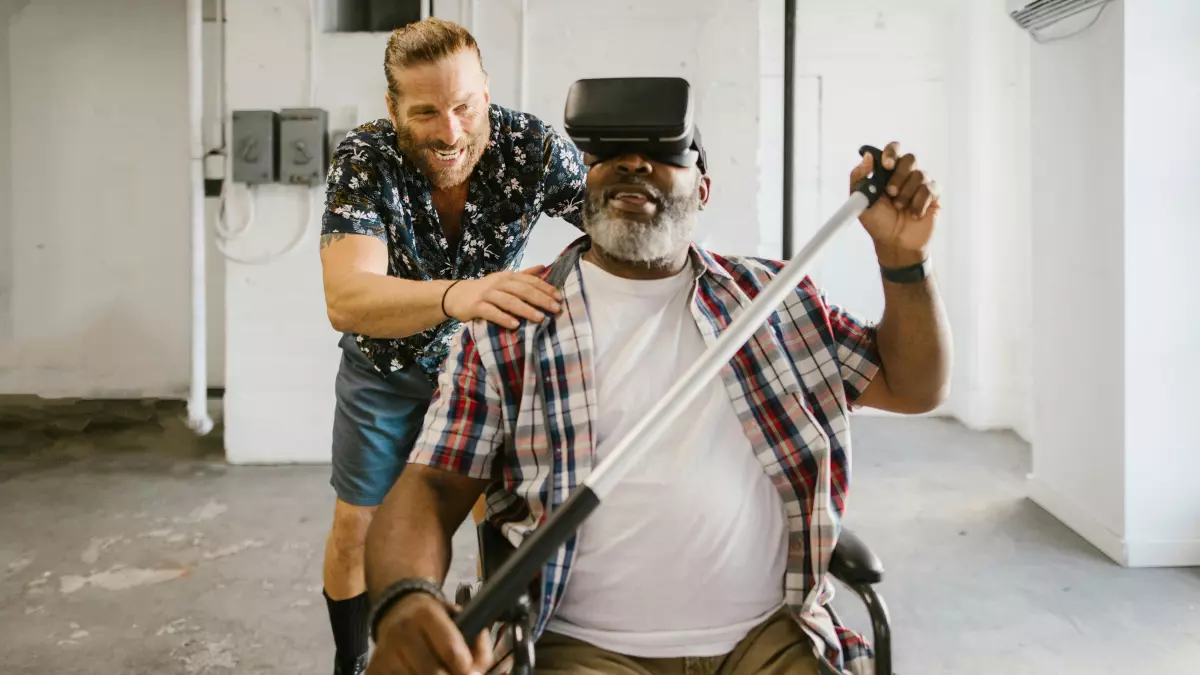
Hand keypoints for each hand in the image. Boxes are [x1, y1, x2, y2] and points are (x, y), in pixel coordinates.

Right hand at [366, 593, 493, 674]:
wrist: (397, 610)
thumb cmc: (434, 619)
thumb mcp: (458, 617)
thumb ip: (476, 640)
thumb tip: (477, 670)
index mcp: (426, 614)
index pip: (451, 650)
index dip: (466, 668)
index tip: (471, 672)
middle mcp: (403, 631)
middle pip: (434, 673)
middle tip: (457, 674)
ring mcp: (386, 651)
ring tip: (437, 672)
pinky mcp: (375, 668)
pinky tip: (418, 673)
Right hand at [444, 265, 562, 328]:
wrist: (455, 294)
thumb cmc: (485, 289)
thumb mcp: (504, 279)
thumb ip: (524, 275)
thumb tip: (543, 267)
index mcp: (508, 276)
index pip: (530, 281)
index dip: (545, 288)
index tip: (559, 298)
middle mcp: (499, 283)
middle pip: (523, 290)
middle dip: (541, 299)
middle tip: (556, 309)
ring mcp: (487, 294)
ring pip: (509, 301)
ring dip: (525, 309)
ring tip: (540, 318)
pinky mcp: (476, 306)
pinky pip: (491, 312)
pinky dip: (503, 318)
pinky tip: (515, 325)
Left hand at [850, 142, 941, 266]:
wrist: (895, 244)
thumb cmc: (878, 222)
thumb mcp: (860, 200)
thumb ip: (859, 177)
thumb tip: (867, 156)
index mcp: (888, 172)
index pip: (893, 149)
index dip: (891, 153)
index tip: (886, 166)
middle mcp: (906, 174)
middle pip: (910, 159)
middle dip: (899, 176)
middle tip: (891, 193)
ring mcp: (921, 184)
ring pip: (920, 174)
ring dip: (907, 194)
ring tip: (900, 208)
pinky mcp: (934, 195)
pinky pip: (930, 188)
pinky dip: (919, 203)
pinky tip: (914, 214)